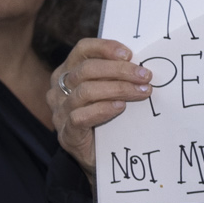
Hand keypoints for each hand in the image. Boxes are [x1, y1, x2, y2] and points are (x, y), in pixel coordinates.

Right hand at [50, 36, 153, 172]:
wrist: (100, 155)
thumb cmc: (107, 116)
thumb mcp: (110, 89)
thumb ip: (117, 74)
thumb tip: (141, 62)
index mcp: (68, 72)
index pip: (82, 49)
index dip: (105, 47)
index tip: (129, 54)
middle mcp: (59, 89)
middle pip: (86, 70)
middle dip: (119, 70)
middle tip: (145, 76)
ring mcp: (59, 112)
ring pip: (85, 92)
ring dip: (117, 89)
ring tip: (141, 92)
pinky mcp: (66, 134)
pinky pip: (80, 117)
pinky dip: (103, 109)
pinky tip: (120, 107)